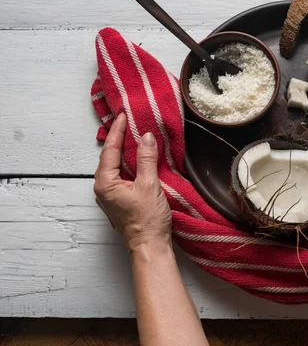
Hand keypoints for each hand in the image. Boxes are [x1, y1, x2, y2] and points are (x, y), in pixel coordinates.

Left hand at [94, 113, 171, 251]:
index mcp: (105, 183)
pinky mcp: (120, 199)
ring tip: (133, 134)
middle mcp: (103, 188)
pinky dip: (129, 163)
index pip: (110, 150)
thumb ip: (147, 159)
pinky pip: (122, 175)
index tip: (123, 115)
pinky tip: (139, 157)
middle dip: (118, 138)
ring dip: (124, 151)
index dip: (117, 131)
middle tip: (126, 120)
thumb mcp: (149, 185)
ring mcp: (111, 195)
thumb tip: (146, 137)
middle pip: (109, 157)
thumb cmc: (147, 220)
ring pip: (116, 166)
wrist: (150, 246)